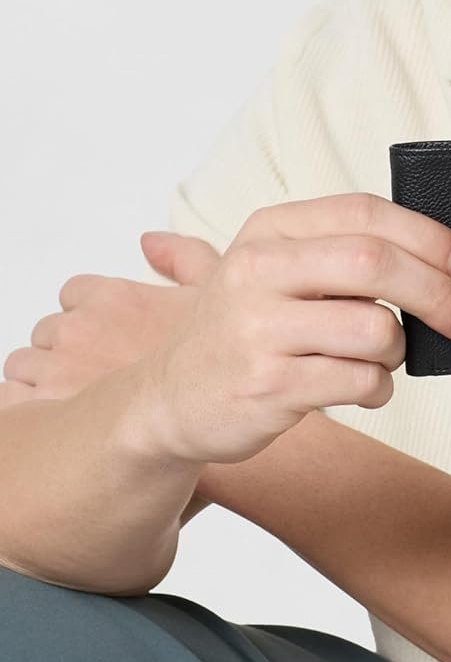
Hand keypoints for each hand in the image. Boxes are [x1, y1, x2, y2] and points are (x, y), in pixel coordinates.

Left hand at [0, 233, 219, 410]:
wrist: (210, 410)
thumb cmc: (218, 359)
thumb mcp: (217, 291)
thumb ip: (184, 255)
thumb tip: (150, 241)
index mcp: (114, 297)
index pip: (73, 294)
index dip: (89, 316)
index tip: (107, 336)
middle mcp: (80, 329)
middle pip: (48, 331)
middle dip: (65, 349)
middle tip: (96, 372)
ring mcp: (58, 370)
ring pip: (22, 366)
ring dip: (41, 379)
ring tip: (75, 400)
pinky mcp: (44, 412)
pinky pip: (8, 401)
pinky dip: (23, 408)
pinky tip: (53, 420)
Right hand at [133, 193, 450, 469]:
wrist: (165, 400)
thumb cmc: (241, 327)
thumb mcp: (273, 268)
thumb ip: (340, 248)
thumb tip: (438, 245)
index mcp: (270, 230)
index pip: (365, 213)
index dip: (427, 236)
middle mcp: (259, 271)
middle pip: (376, 264)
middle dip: (437, 292)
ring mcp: (259, 329)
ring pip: (373, 329)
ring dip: (400, 349)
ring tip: (386, 357)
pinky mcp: (267, 386)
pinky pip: (356, 381)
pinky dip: (377, 388)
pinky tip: (365, 387)